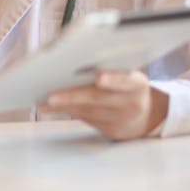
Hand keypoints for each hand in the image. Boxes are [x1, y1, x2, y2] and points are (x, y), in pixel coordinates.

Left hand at [39, 71, 168, 140]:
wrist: (146, 116)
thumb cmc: (130, 88)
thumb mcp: (130, 75)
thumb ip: (113, 69)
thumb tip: (77, 60)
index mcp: (138, 84)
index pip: (126, 81)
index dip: (113, 79)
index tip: (99, 77)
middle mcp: (131, 103)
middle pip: (99, 99)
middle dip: (73, 96)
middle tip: (51, 95)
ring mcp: (121, 119)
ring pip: (87, 112)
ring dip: (62, 106)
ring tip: (43, 102)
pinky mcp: (110, 130)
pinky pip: (84, 119)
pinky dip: (65, 112)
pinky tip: (50, 107)